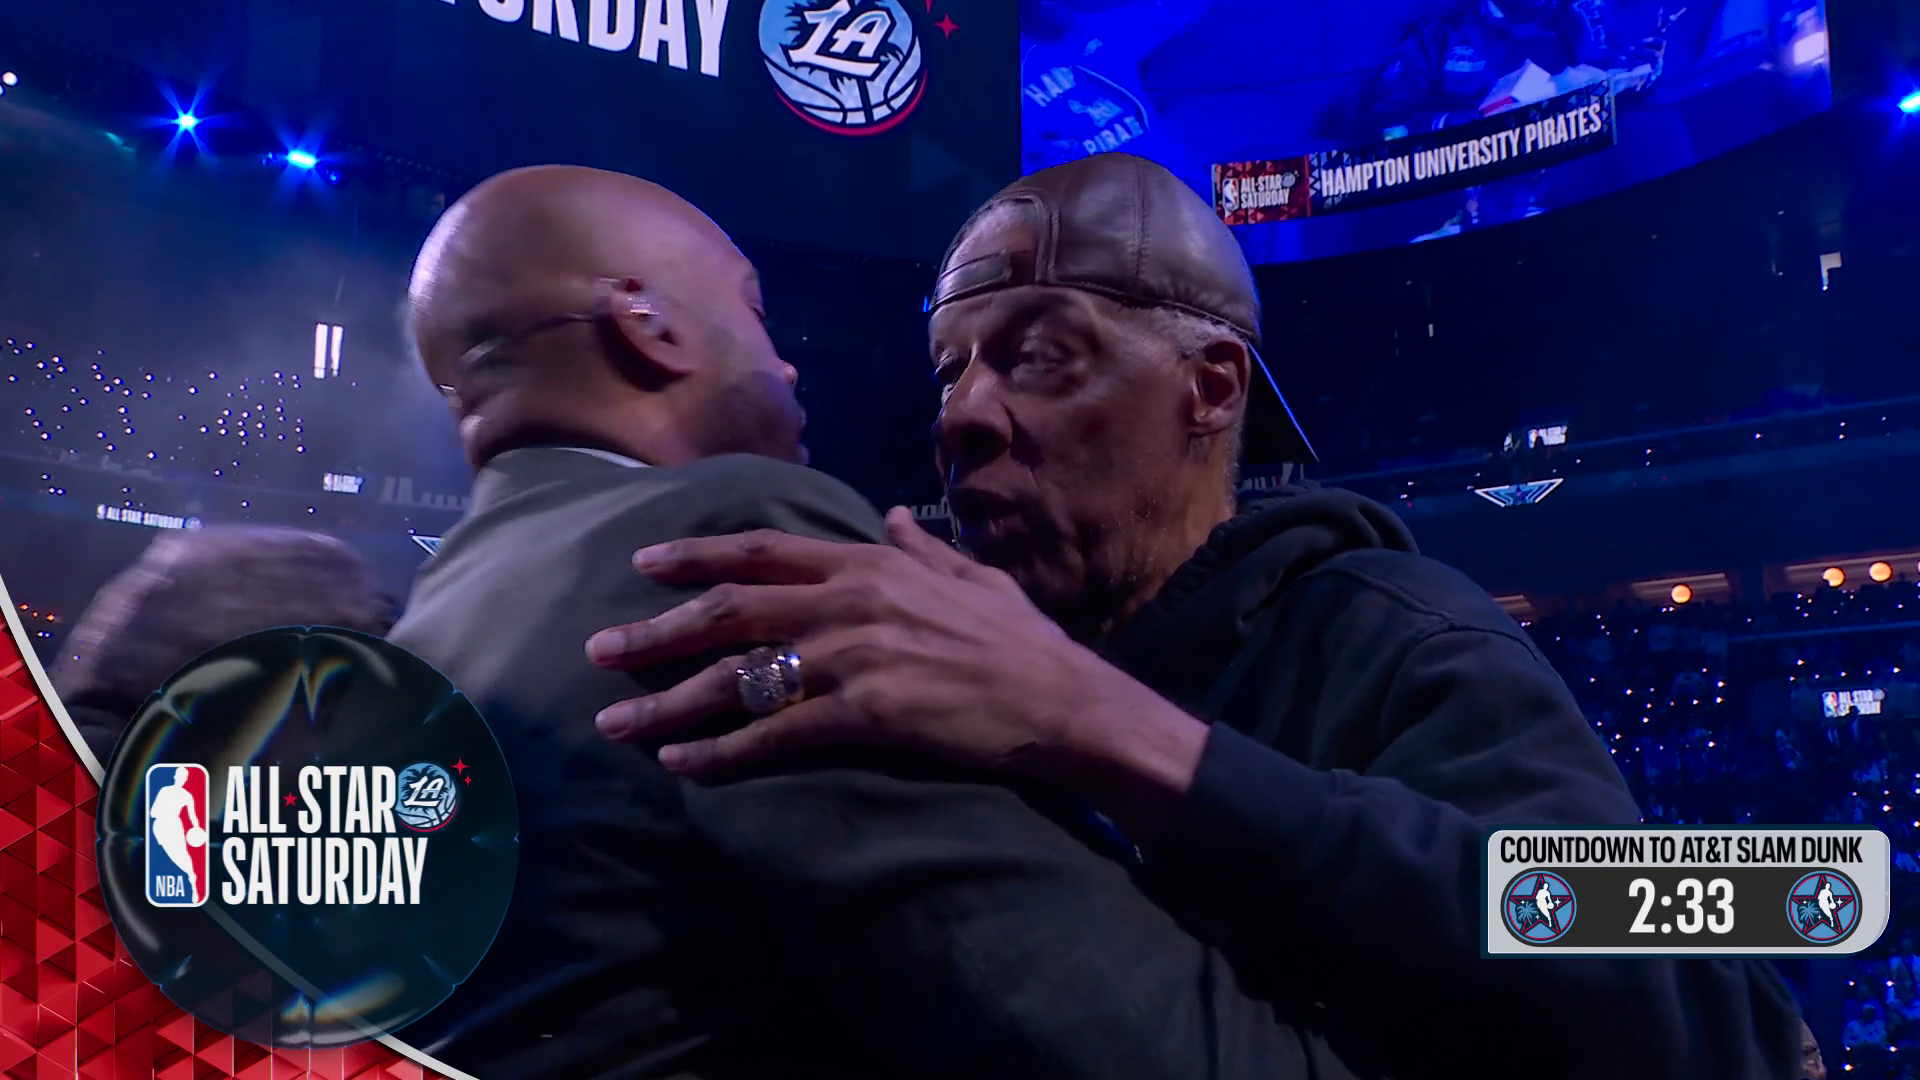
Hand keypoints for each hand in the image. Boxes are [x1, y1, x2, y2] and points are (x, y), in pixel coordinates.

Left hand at [585, 509, 1208, 837]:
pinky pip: (775, 736)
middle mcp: (849, 602)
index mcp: (869, 564)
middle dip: (655, 631)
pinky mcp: (864, 715)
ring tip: (615, 720)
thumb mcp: (973, 576)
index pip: (762, 552)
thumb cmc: (1024, 642)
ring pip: (738, 677)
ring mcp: (853, 658)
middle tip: (599, 649)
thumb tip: (891, 513)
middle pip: (728, 612)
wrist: (1065, 701)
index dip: (697, 556)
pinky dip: (720, 754)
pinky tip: (682, 767)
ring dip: (667, 701)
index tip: (645, 563)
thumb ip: (921, 545)